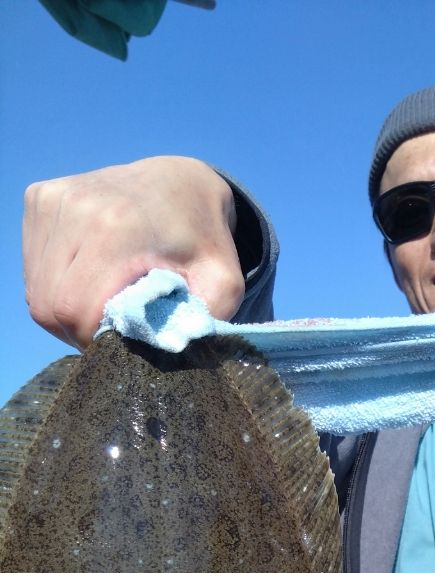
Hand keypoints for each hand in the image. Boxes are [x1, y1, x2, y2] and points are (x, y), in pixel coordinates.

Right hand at [23, 156, 243, 348]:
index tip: (123, 342)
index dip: (94, 340)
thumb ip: (204, 322)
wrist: (181, 182)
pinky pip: (33, 267)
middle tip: (113, 330)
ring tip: (104, 302)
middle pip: (49, 305)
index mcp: (117, 228)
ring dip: (65, 311)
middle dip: (78, 331)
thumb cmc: (204, 240)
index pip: (76, 309)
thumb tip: (171, 351)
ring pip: (36, 290)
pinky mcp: (40, 197)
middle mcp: (76, 207)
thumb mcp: (224, 284)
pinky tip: (89, 276)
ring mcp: (52, 198)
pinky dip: (55, 286)